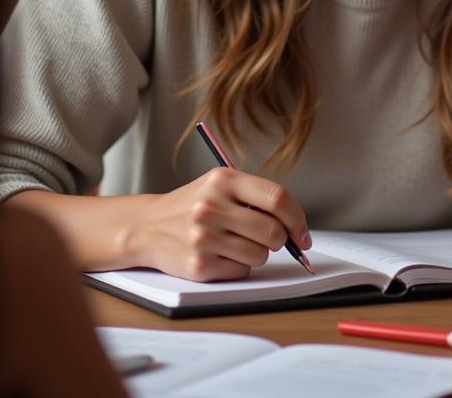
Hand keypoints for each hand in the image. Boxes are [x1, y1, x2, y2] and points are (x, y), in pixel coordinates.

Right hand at [132, 168, 310, 281]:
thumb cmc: (193, 204)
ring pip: (260, 255)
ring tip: (235, 242)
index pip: (277, 198)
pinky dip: (239, 266)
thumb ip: (256, 197)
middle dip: (280, 240)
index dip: (297, 219)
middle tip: (269, 238)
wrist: (148, 226)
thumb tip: (296, 226)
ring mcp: (204, 237)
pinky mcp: (199, 265)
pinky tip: (221, 254)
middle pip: (273, 232)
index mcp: (223, 179)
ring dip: (257, 253)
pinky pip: (241, 272)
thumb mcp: (221, 185)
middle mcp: (212, 206)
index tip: (303, 233)